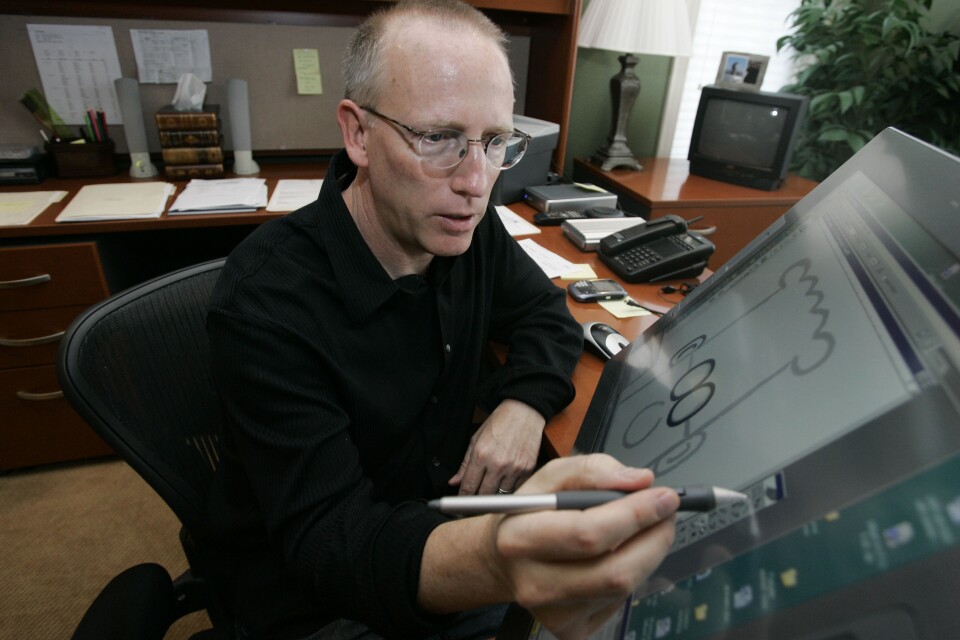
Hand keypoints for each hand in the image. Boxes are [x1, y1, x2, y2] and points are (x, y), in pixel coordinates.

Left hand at [448, 399, 543, 494]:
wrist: (524, 412)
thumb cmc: (499, 422)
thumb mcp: (475, 439)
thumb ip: (464, 464)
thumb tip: (454, 482)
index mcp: (481, 455)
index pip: (468, 486)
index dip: (463, 499)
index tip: (461, 505)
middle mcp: (498, 464)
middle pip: (484, 496)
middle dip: (477, 501)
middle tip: (474, 502)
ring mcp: (515, 468)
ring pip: (501, 495)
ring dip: (494, 496)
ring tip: (490, 491)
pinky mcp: (528, 469)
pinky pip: (517, 488)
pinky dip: (510, 489)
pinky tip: (505, 483)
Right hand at [491, 455, 678, 638]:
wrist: (503, 558)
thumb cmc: (529, 513)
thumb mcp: (551, 477)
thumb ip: (593, 470)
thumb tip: (640, 480)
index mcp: (520, 538)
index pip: (589, 533)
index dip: (636, 514)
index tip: (665, 497)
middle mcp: (533, 583)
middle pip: (615, 572)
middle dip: (654, 538)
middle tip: (666, 514)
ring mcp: (552, 613)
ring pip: (622, 588)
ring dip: (648, 555)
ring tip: (646, 530)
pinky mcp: (569, 630)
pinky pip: (618, 603)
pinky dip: (631, 575)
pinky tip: (620, 556)